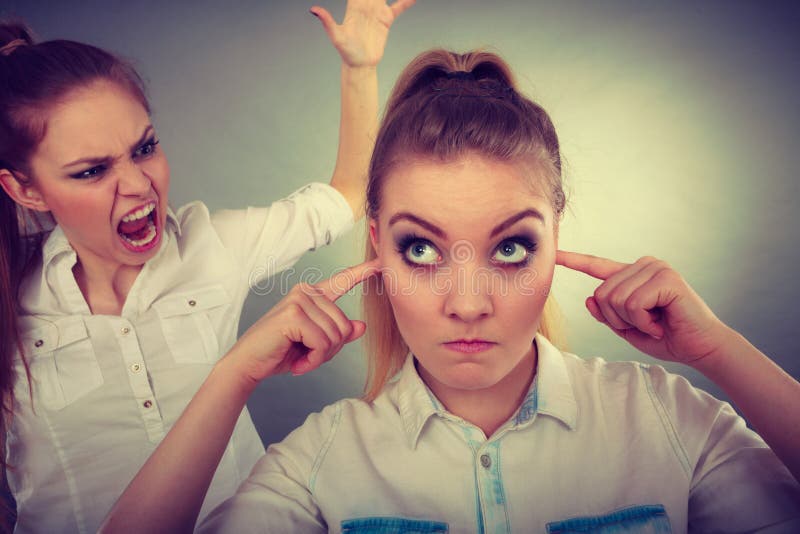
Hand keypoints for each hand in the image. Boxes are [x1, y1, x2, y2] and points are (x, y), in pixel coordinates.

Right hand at [229, 260, 379, 382]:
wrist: (248, 364)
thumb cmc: (280, 352)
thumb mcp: (316, 344)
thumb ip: (338, 333)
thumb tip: (361, 326)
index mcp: (312, 295)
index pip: (342, 281)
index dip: (362, 272)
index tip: (380, 263)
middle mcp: (306, 292)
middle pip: (344, 325)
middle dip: (330, 349)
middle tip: (307, 356)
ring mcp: (299, 300)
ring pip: (335, 335)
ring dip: (320, 356)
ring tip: (300, 358)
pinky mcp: (293, 314)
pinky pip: (323, 343)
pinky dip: (314, 359)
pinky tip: (298, 363)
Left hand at [310, 0, 415, 66]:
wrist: (360, 64)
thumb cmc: (346, 51)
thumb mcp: (336, 36)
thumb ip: (327, 21)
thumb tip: (313, 9)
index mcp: (354, 6)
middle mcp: (365, 6)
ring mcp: (377, 12)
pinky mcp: (386, 20)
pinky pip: (398, 7)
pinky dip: (406, 1)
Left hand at [556, 251, 733, 365]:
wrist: (700, 348)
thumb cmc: (666, 337)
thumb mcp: (627, 328)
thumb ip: (606, 314)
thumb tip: (589, 299)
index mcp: (632, 275)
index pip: (597, 266)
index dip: (574, 260)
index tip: (554, 253)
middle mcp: (643, 265)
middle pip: (601, 293)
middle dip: (617, 319)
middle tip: (645, 325)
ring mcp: (655, 268)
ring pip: (614, 299)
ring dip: (631, 321)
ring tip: (655, 323)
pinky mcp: (666, 277)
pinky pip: (632, 303)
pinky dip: (642, 321)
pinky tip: (661, 322)